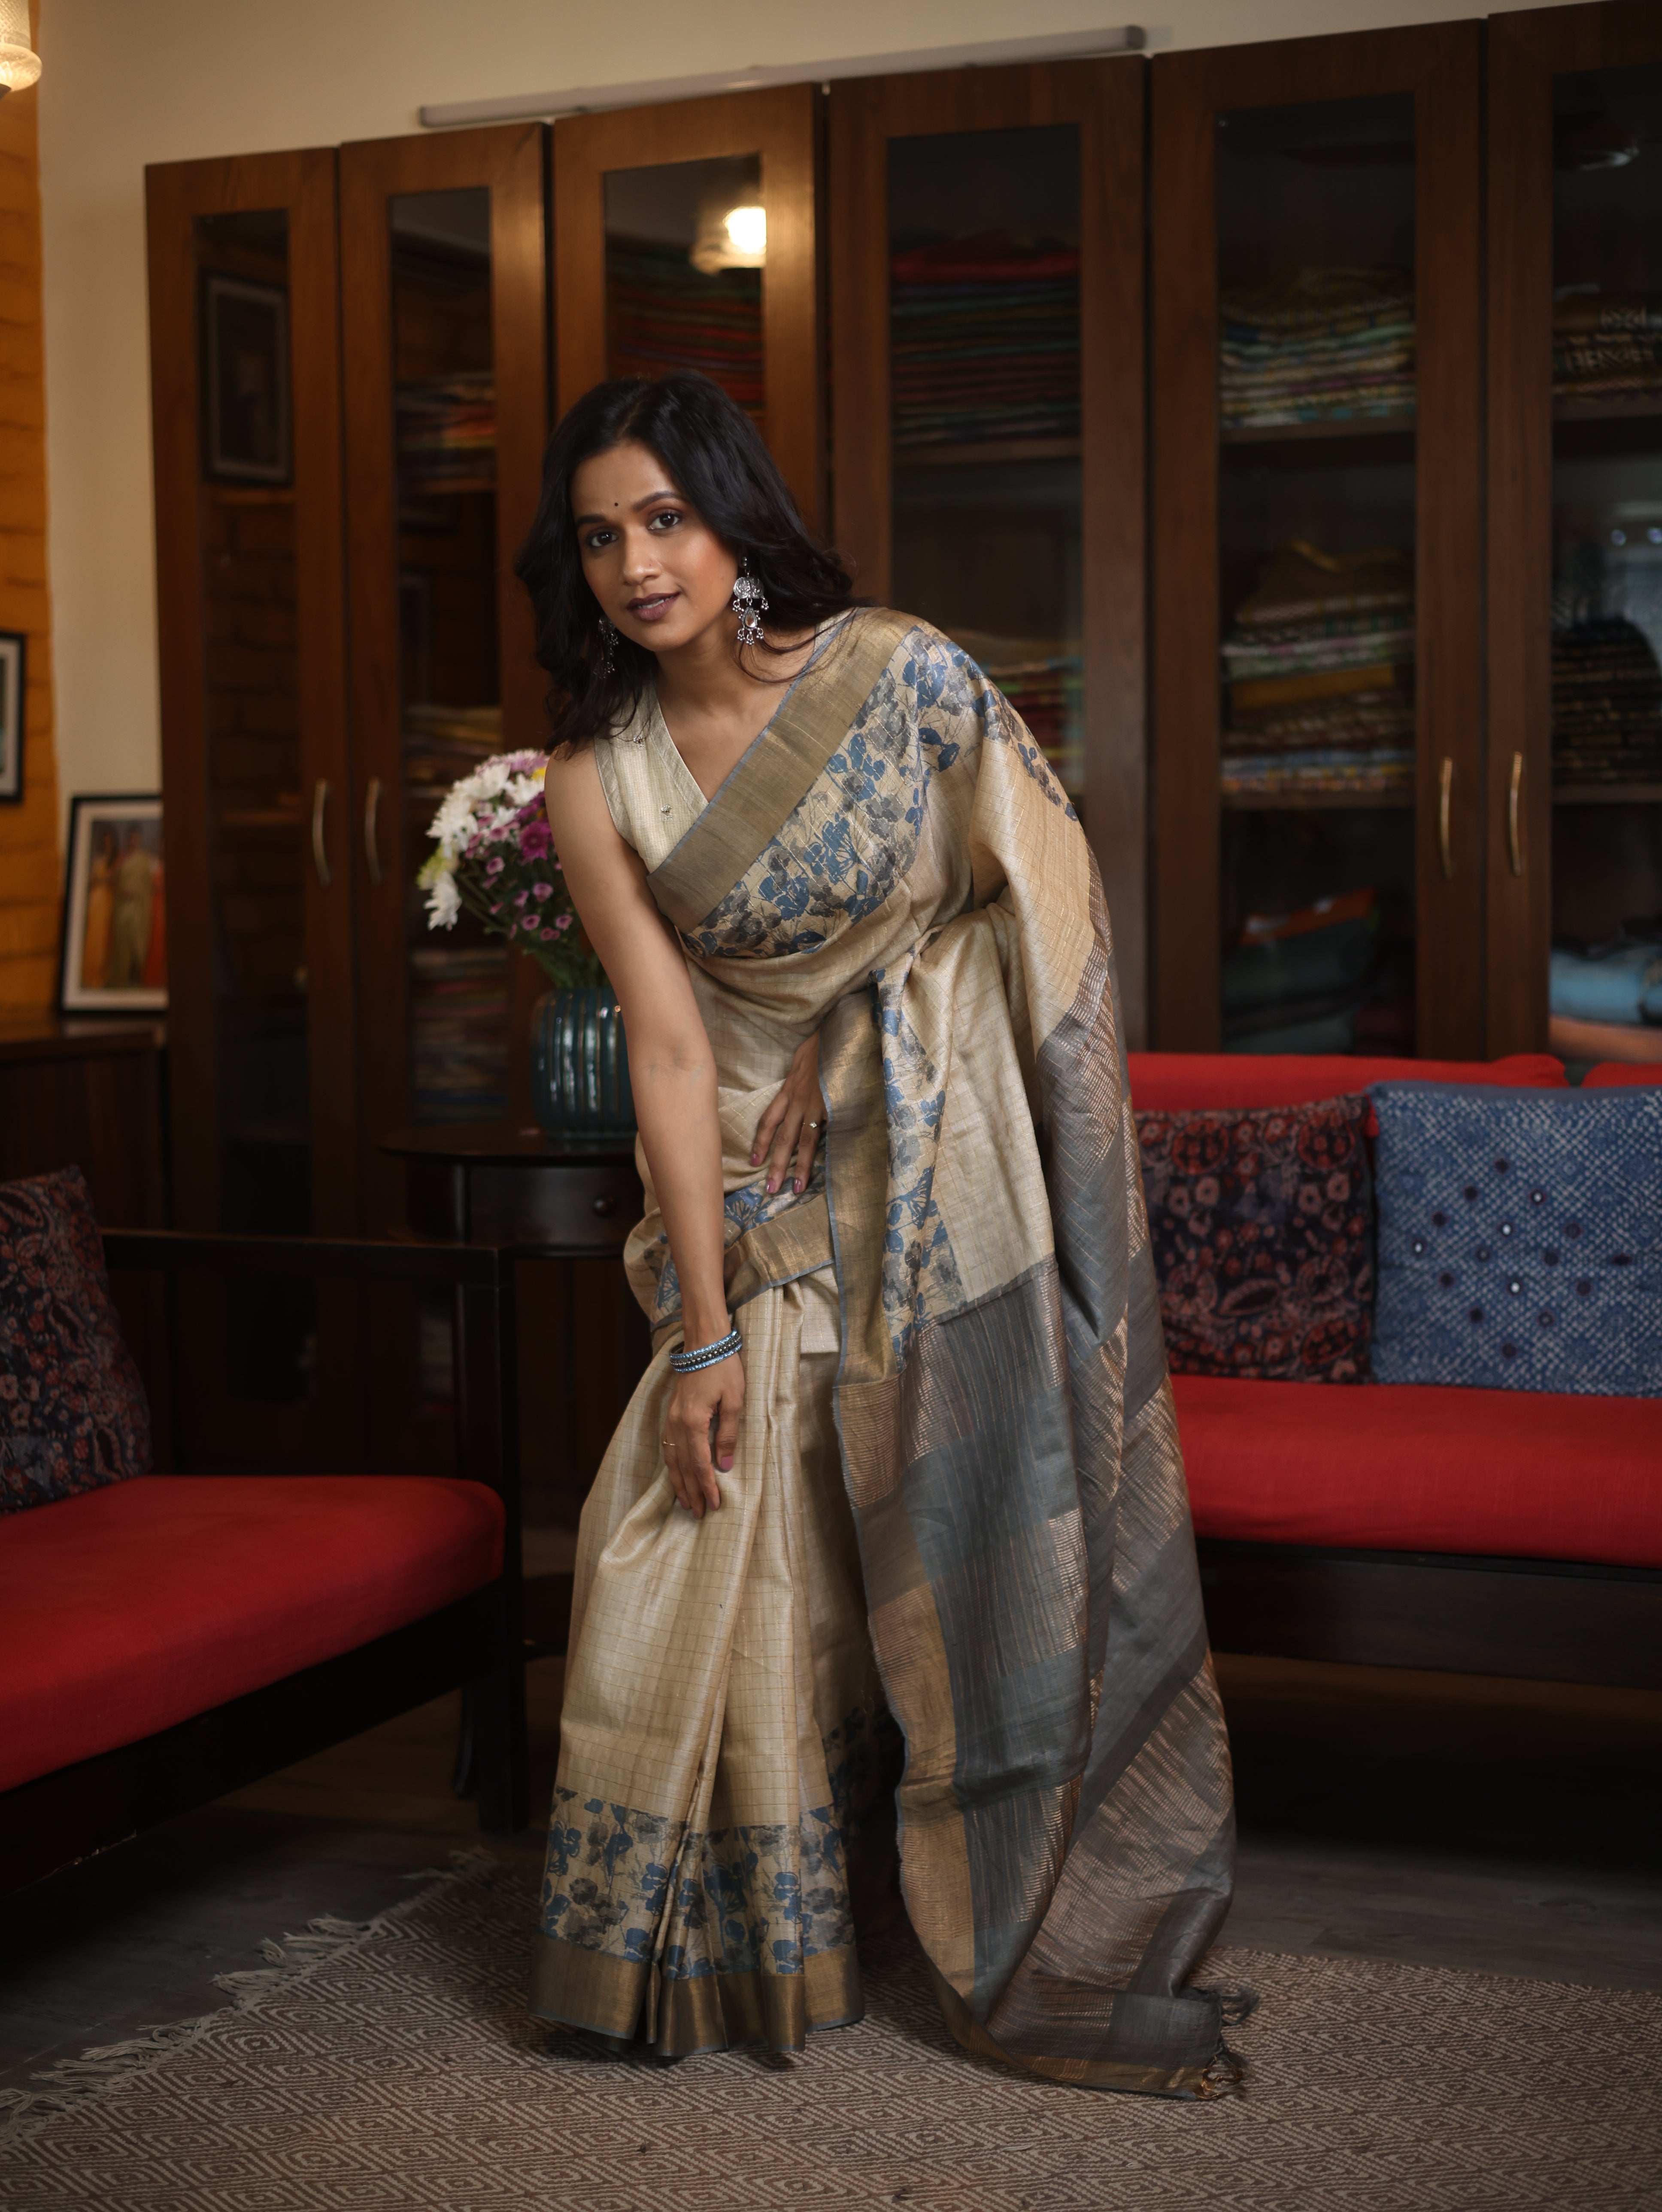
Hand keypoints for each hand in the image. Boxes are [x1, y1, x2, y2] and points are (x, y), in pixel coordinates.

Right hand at [662, 1351, 743, 1518]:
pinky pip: (667, 1447)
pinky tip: (675, 1474)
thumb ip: (728, 1434)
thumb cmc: (723, 1368)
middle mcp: (677, 1424)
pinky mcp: (670, 1413)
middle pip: (682, 1467)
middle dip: (691, 1492)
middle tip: (699, 1514)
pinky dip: (671, 1465)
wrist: (704, 1343)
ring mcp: (670, 1419)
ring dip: (678, 1482)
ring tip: (686, 1502)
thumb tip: (725, 1465)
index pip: (700, 1464)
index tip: (715, 1505)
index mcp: (693, 1422)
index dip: (707, 1486)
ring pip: (671, 1459)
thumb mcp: (735, 1401)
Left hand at [752, 1032, 827, 1195]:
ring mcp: (819, 1106)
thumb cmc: (824, 1042)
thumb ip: (798, 1072)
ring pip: (806, 1141)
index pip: (769, 1120)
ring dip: (801, 1167)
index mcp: (790, 1089)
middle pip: (783, 1138)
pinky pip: (831, 1133)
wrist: (843, 1031)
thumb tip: (797, 1077)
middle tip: (770, 1189)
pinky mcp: (837, 1107)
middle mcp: (800, 1101)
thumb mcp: (803, 1056)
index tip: (754, 1162)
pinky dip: (830, 1151)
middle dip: (775, 1165)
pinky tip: (830, 1169)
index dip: (760, 1142)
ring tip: (797, 1188)